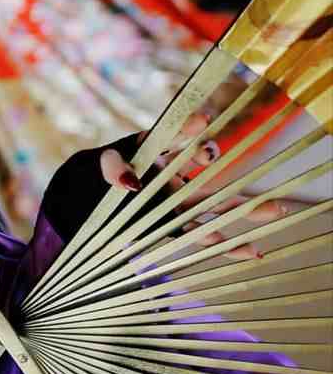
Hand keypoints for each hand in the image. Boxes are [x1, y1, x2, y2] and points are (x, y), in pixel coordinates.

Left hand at [99, 112, 289, 260]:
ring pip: (214, 203)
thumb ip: (113, 168)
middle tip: (242, 159)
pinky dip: (226, 245)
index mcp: (156, 148)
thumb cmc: (103, 169)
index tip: (201, 122)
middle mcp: (173, 170)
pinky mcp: (174, 222)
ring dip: (243, 208)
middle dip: (222, 166)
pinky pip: (201, 234)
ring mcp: (178, 197)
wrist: (96, 191)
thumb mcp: (102, 165)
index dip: (186, 128)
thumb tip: (130, 181)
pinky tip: (251, 252)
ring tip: (276, 211)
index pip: (173, 134)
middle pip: (204, 167)